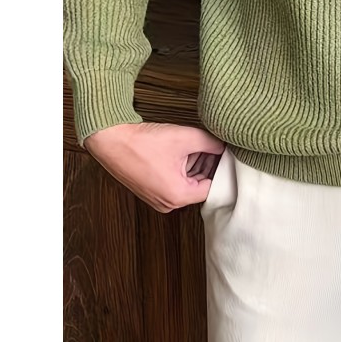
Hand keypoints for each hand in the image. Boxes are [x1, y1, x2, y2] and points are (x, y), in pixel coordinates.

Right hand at [83, 122, 226, 212]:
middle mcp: (168, 203)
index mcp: (178, 196)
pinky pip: (176, 181)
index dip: (222, 169)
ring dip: (196, 164)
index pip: (213, 187)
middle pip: (201, 185)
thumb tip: (224, 147)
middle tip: (216, 147)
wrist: (112, 140)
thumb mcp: (186, 138)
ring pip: (188, 182)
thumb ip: (212, 144)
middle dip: (209, 165)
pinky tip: (184, 150)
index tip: (228, 156)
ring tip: (198, 145)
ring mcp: (158, 198)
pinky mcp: (152, 190)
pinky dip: (183, 167)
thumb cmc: (144, 142)